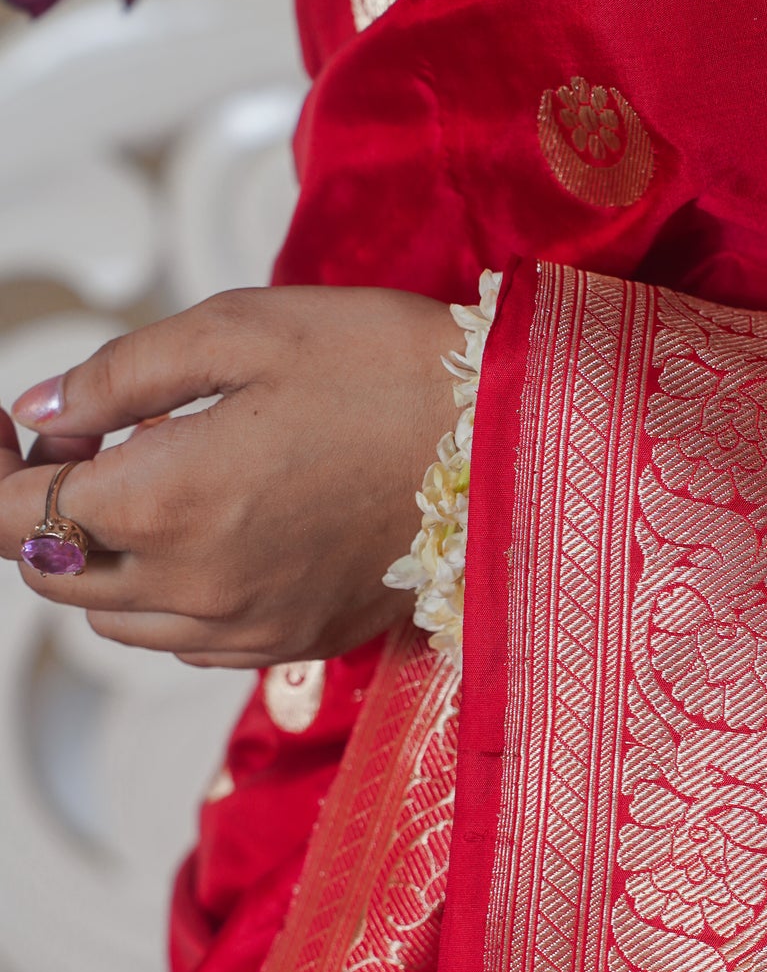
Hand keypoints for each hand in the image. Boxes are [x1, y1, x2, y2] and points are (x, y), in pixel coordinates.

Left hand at [0, 286, 459, 667]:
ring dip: (100, 559)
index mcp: (166, 499)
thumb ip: (120, 376)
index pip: (11, 520)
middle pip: (53, 576)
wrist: (512, 441)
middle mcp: (195, 583)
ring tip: (152, 484)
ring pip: (114, 619)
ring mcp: (246, 626)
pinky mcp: (294, 641)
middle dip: (37, 513)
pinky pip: (188, 641)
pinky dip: (166, 596)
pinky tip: (210, 532)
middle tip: (81, 444)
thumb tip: (42, 414)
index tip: (17, 433)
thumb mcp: (242, 330)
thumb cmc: (391, 370)